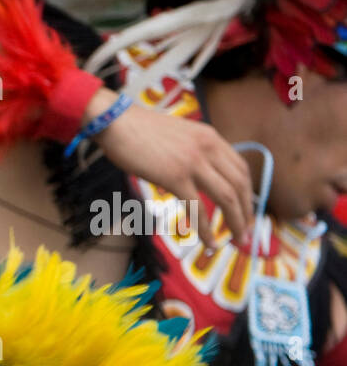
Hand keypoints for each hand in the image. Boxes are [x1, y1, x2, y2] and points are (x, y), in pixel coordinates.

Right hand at [87, 87, 254, 249]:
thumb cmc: (139, 130)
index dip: (247, 192)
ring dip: (235, 222)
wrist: (117, 122)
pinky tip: (208, 243)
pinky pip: (197, 208)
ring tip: (237, 240)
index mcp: (210, 137)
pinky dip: (206, 229)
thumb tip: (196, 174)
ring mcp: (193, 163)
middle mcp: (208, 148)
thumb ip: (193, 151)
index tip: (245, 210)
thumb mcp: (178, 135)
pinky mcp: (175, 177)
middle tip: (246, 232)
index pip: (240, 168)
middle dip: (247, 212)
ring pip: (226, 197)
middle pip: (239, 184)